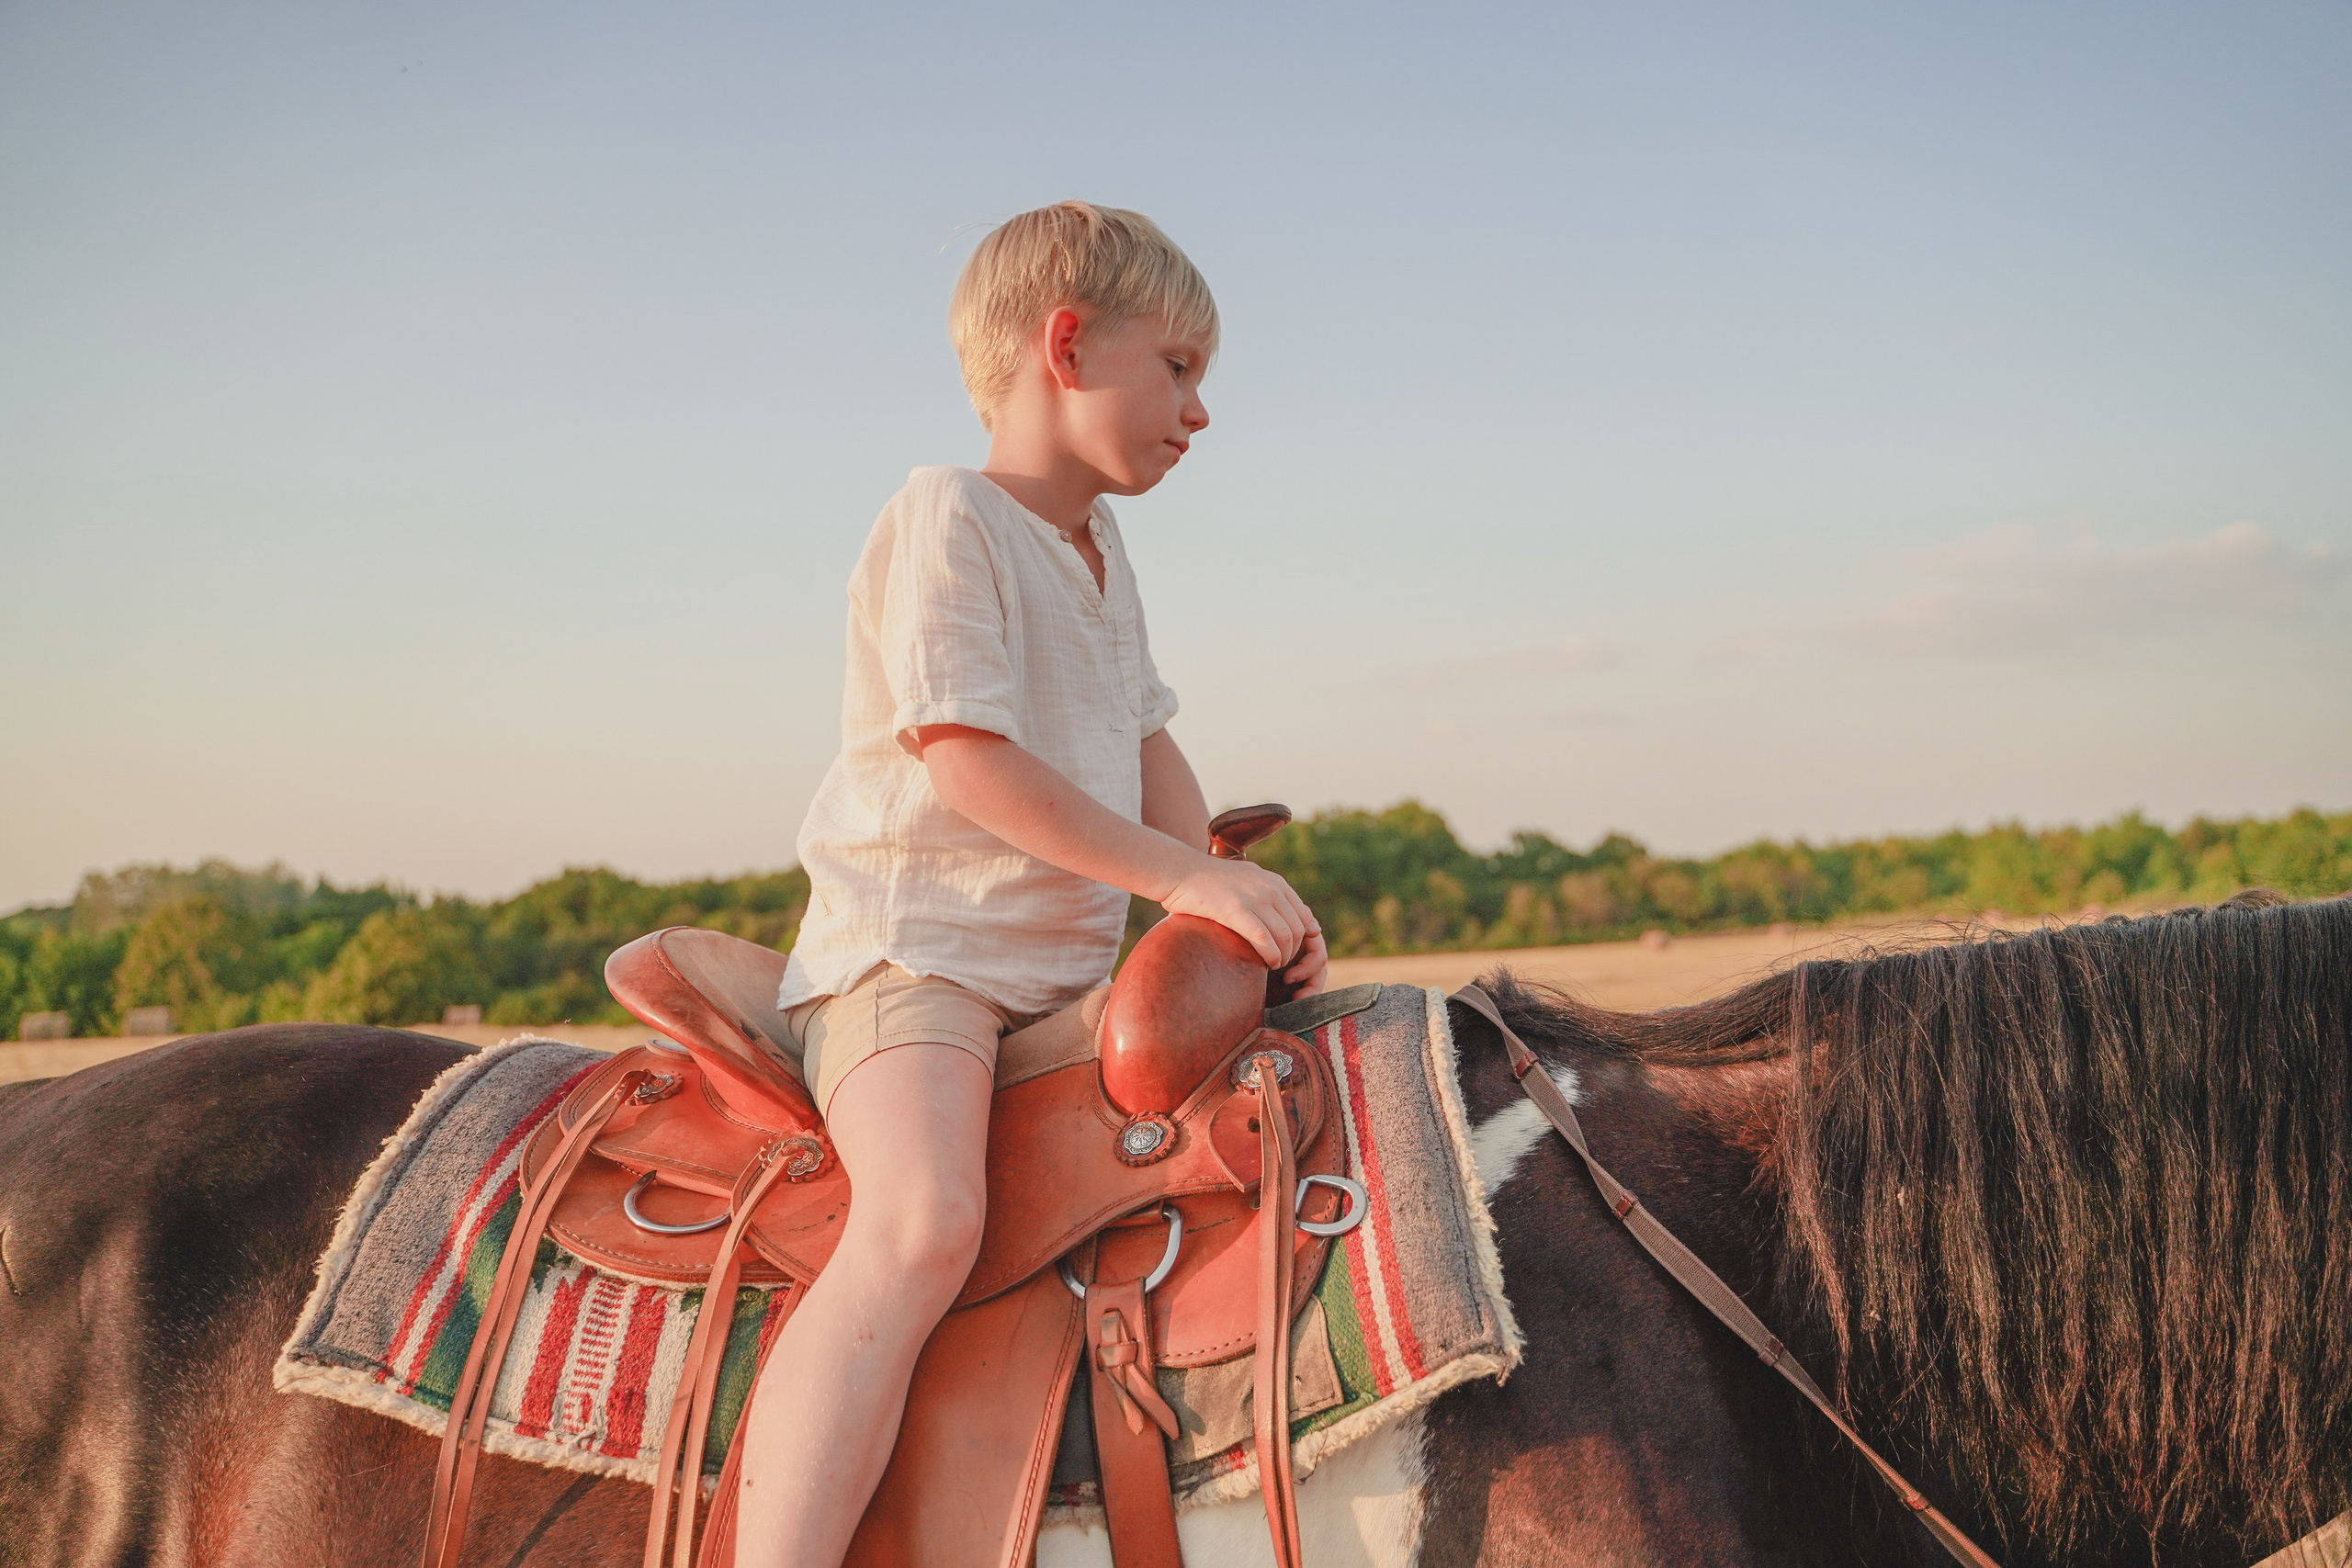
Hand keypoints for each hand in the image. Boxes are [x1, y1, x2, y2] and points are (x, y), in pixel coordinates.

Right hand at [1160, 856, 1319, 971]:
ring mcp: (1254, 898)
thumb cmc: (1208, 881)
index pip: (1303, 916)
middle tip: (1280, 964)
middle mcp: (1270, 888)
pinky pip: (1264, 939)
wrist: (1179, 870)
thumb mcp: (1246, 880)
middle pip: (1296, 929)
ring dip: (1282, 957)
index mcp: (1275, 882)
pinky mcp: (1235, 910)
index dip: (1300, 939)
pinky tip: (1265, 964)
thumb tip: (1281, 917)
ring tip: (1273, 966)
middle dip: (1292, 951)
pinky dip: (1270, 956)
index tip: (1287, 951)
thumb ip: (1266, 894)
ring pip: (1284, 936)